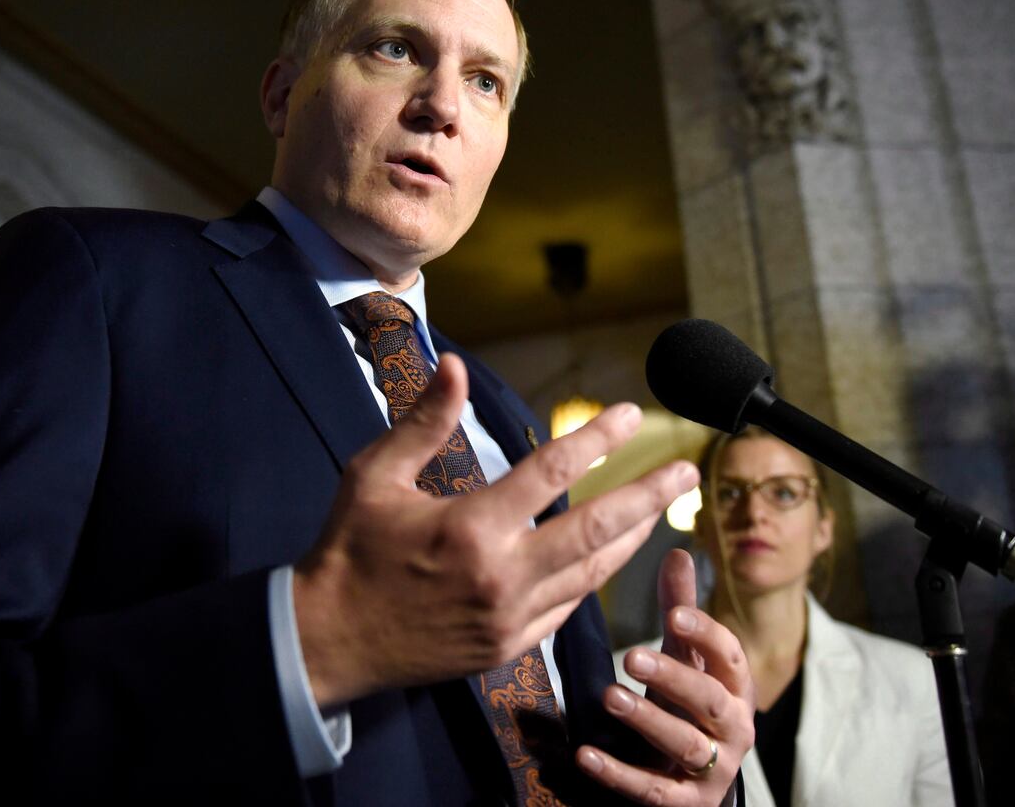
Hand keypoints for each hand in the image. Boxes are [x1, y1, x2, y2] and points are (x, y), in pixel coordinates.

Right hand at [292, 353, 698, 706]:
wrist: (328, 640)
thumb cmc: (349, 549)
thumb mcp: (375, 476)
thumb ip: (424, 422)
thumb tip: (454, 365)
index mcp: (470, 528)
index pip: (551, 471)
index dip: (596, 437)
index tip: (629, 414)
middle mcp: (502, 575)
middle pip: (596, 528)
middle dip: (648, 495)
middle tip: (686, 471)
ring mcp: (510, 619)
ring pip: (592, 574)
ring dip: (632, 538)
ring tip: (661, 510)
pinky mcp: (508, 648)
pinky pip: (568, 611)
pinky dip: (593, 579)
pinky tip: (608, 558)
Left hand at [578, 550, 755, 805]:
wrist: (699, 780)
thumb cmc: (689, 703)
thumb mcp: (687, 659)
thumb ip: (681, 609)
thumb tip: (677, 549)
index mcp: (735, 687)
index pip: (730, 657)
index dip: (706, 636)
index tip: (674, 615)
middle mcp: (733, 727)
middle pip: (710, 700)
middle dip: (673, 677)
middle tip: (631, 655)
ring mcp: (714, 769)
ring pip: (686, 744)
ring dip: (648, 720)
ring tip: (609, 697)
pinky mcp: (687, 803)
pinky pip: (653, 791)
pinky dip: (619, 775)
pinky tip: (585, 755)